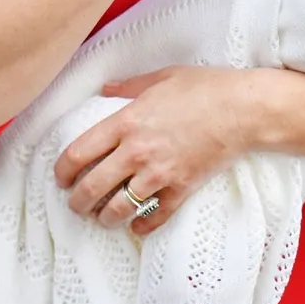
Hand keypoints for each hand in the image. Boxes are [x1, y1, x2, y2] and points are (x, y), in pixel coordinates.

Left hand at [54, 66, 258, 235]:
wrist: (243, 109)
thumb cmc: (205, 88)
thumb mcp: (163, 77)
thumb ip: (129, 86)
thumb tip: (106, 88)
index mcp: (127, 122)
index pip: (78, 153)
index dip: (62, 171)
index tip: (61, 178)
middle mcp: (137, 152)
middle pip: (91, 188)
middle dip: (77, 203)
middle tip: (76, 205)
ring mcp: (159, 173)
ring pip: (118, 209)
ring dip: (104, 218)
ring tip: (102, 218)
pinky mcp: (181, 188)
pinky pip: (154, 218)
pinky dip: (142, 227)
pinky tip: (138, 226)